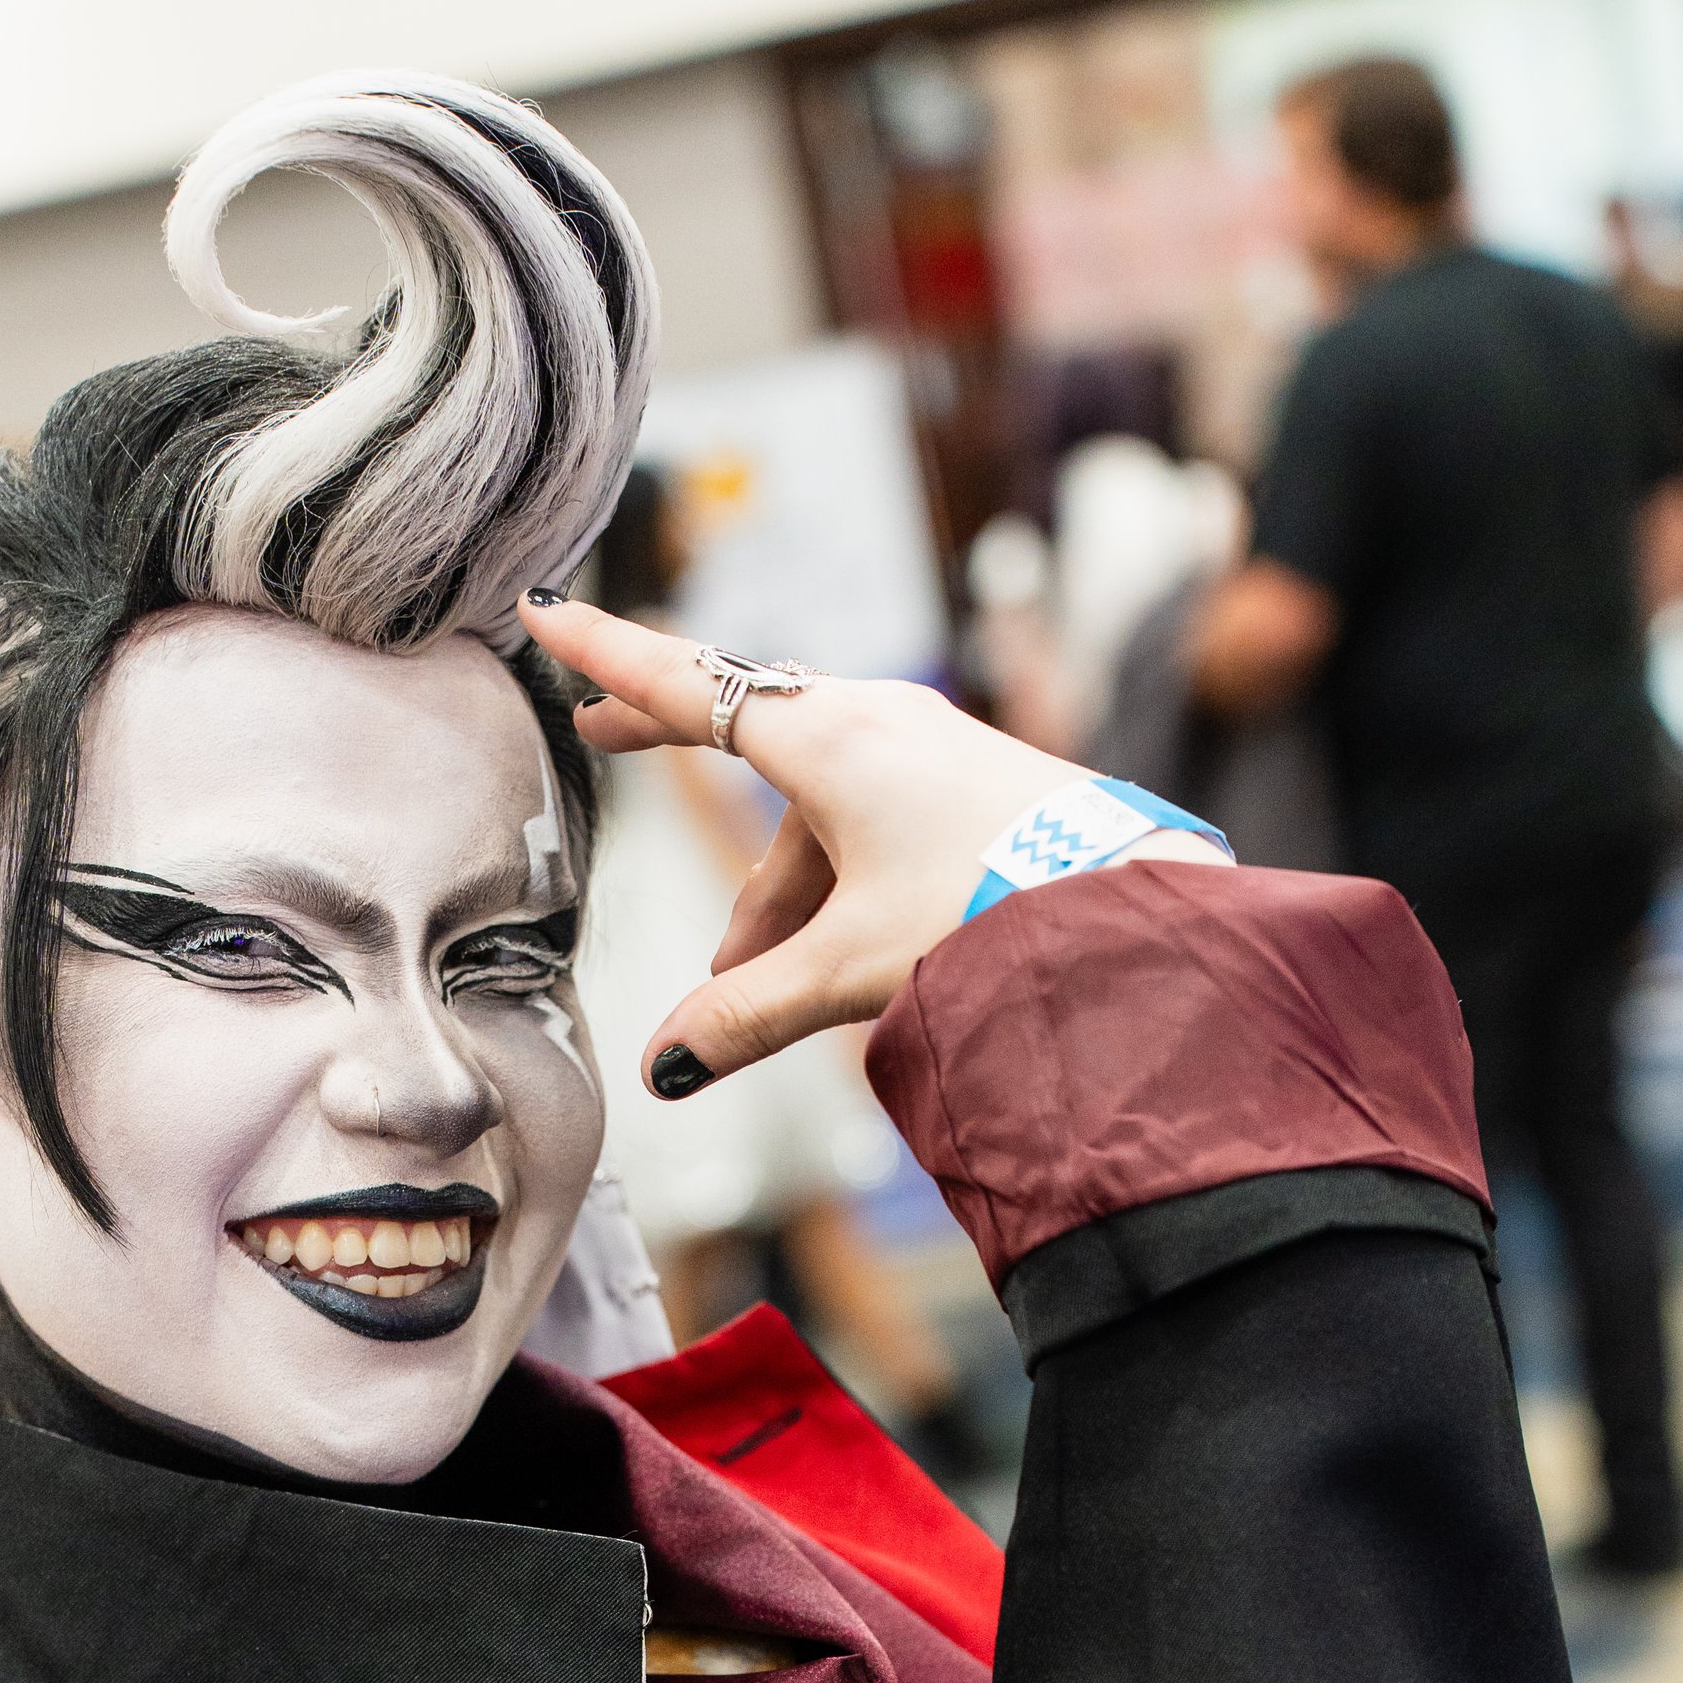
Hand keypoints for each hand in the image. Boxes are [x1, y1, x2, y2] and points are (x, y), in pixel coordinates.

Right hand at [521, 593, 1220, 1090]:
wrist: (1137, 909)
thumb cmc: (993, 918)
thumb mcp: (852, 971)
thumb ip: (749, 1016)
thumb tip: (663, 1069)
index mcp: (829, 741)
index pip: (687, 687)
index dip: (607, 659)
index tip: (545, 614)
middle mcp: (878, 722)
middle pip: (748, 734)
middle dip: (675, 751)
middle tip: (602, 737)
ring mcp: (932, 747)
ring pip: (818, 805)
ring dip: (774, 887)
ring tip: (748, 980)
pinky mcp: (975, 781)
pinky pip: (872, 817)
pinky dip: (833, 878)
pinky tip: (836, 954)